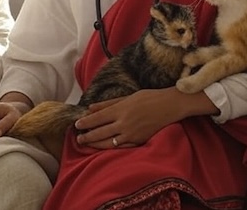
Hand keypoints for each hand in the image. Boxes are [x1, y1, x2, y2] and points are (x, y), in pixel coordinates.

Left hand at [73, 87, 201, 148]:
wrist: (170, 106)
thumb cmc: (149, 98)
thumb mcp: (128, 97)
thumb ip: (108, 104)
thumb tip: (90, 107)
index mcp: (120, 110)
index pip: (97, 118)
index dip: (86, 122)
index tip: (77, 125)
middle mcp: (123, 123)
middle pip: (100, 132)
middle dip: (87, 136)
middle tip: (78, 139)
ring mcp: (131, 134)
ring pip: (108, 142)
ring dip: (96, 144)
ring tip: (87, 144)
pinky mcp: (139, 141)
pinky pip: (121, 147)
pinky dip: (111, 148)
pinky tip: (104, 148)